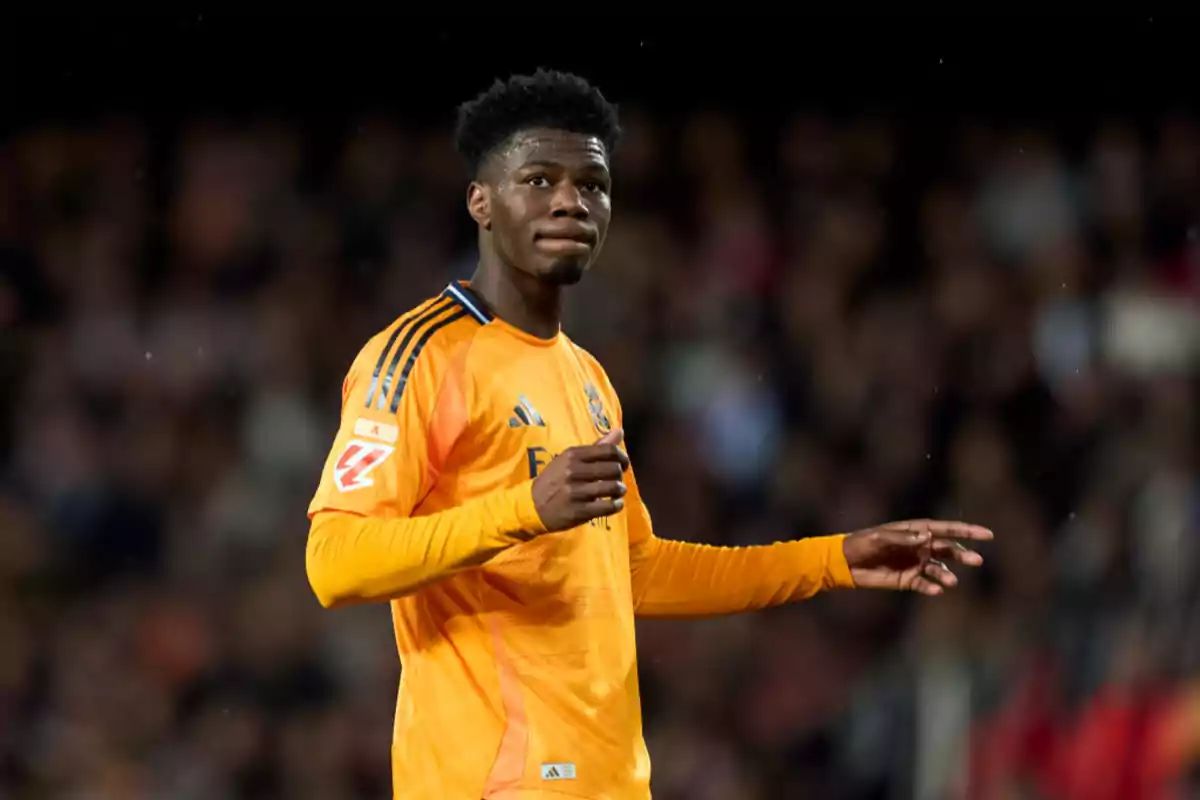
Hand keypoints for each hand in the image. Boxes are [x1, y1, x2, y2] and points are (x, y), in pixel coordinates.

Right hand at [532, 428, 629, 531]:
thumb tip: (620, 431)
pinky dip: (617, 505)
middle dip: (620, 475)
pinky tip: (614, 503)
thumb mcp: (569, 459)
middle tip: (616, 479)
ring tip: (616, 492)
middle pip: (613, 469)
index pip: (609, 451)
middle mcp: (574, 471)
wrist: (532, 505)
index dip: (622, 457)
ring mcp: (576, 492)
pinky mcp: (579, 511)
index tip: (622, 464)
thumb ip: (596, 447)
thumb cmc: (554, 480)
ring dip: (620, 490)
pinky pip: (609, 506)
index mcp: (573, 455)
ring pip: (613, 487)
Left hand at [842, 519, 992, 595]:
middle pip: (948, 549)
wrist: (845, 564)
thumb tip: (927, 536)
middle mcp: (919, 547)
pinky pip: (925, 584)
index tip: (988, 535)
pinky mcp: (908, 580)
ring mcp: (915, 564)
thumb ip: (903, 538)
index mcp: (915, 531)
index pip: (946, 529)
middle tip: (977, 560)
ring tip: (951, 581)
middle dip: (964, 554)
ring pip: (940, 569)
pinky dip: (932, 588)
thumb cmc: (862, 543)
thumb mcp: (880, 538)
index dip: (967, 531)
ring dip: (948, 575)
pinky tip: (936, 590)